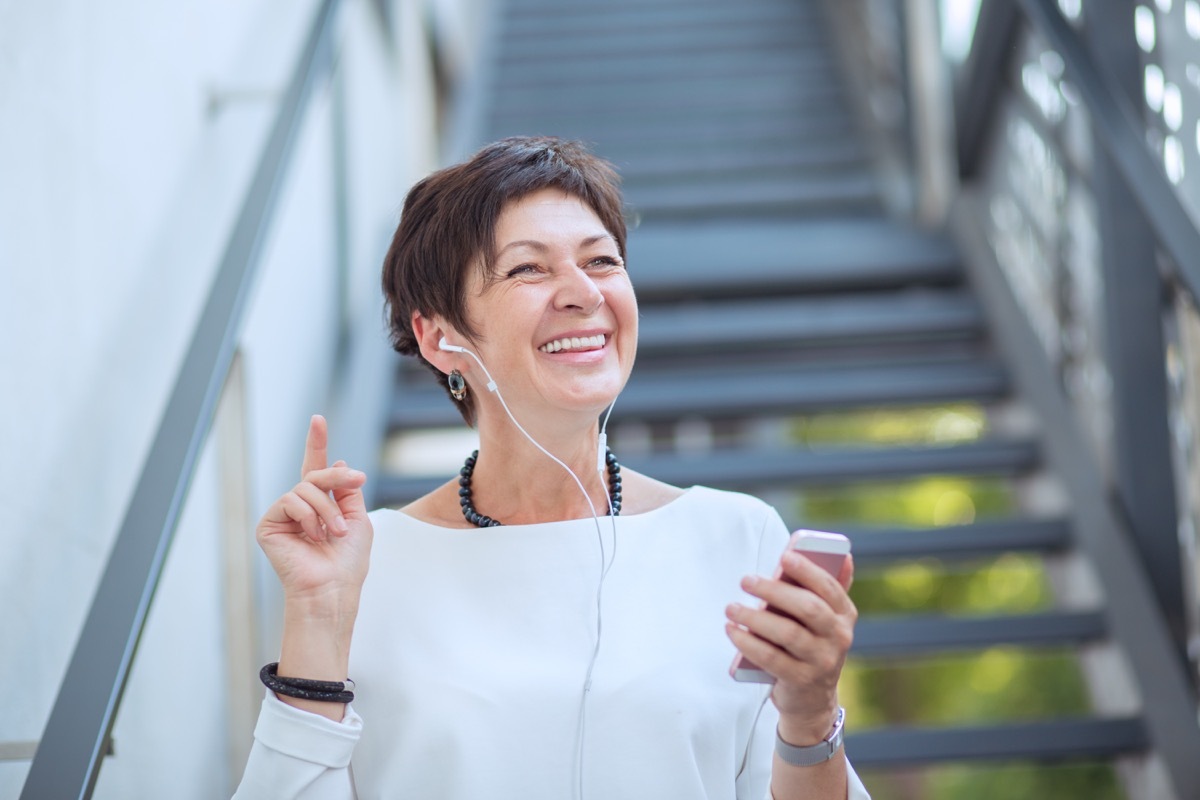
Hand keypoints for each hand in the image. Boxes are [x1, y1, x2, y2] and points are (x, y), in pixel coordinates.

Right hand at [256, 415, 372, 610]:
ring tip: (334, 533)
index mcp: (321, 505)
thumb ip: (347, 490)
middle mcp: (300, 507)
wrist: (332, 588)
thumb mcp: (358, 518)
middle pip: (316, 474)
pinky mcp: (268, 524)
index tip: (318, 419)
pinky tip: (313, 537)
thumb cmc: (348, 561)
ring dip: (327, 508)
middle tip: (358, 481)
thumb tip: (338, 461)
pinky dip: (308, 516)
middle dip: (338, 478)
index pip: (317, 469)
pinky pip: (290, 501)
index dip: (316, 443)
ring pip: (306, 488)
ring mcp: (283, 515)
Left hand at [725, 551, 856, 743]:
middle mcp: (839, 637)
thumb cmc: (811, 645)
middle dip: (774, 590)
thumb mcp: (825, 620)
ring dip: (755, 617)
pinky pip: (771, 658)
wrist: (812, 699)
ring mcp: (822, 661)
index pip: (829, 587)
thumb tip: (844, 556)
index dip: (808, 570)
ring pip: (788, 634)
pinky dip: (748, 642)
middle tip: (746, 580)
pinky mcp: (801, 680)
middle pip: (807, 608)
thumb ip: (828, 589)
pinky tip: (732, 630)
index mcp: (844, 615)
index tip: (784, 557)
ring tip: (731, 607)